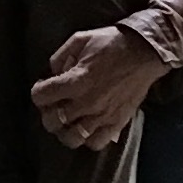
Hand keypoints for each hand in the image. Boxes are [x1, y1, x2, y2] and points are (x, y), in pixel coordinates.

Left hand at [32, 24, 164, 152]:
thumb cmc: (111, 43)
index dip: (38, 91)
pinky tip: (87, 126)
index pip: (42, 96)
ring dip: (64, 130)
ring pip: (72, 138)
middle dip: (47, 113)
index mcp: (76, 80)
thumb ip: (60, 56)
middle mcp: (86, 103)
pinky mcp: (117, 123)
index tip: (42, 86)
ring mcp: (102, 116)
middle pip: (53, 122)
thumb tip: (52, 72)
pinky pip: (96, 143)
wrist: (144, 52)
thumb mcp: (81, 39)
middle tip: (53, 104)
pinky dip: (87, 139)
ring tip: (68, 119)